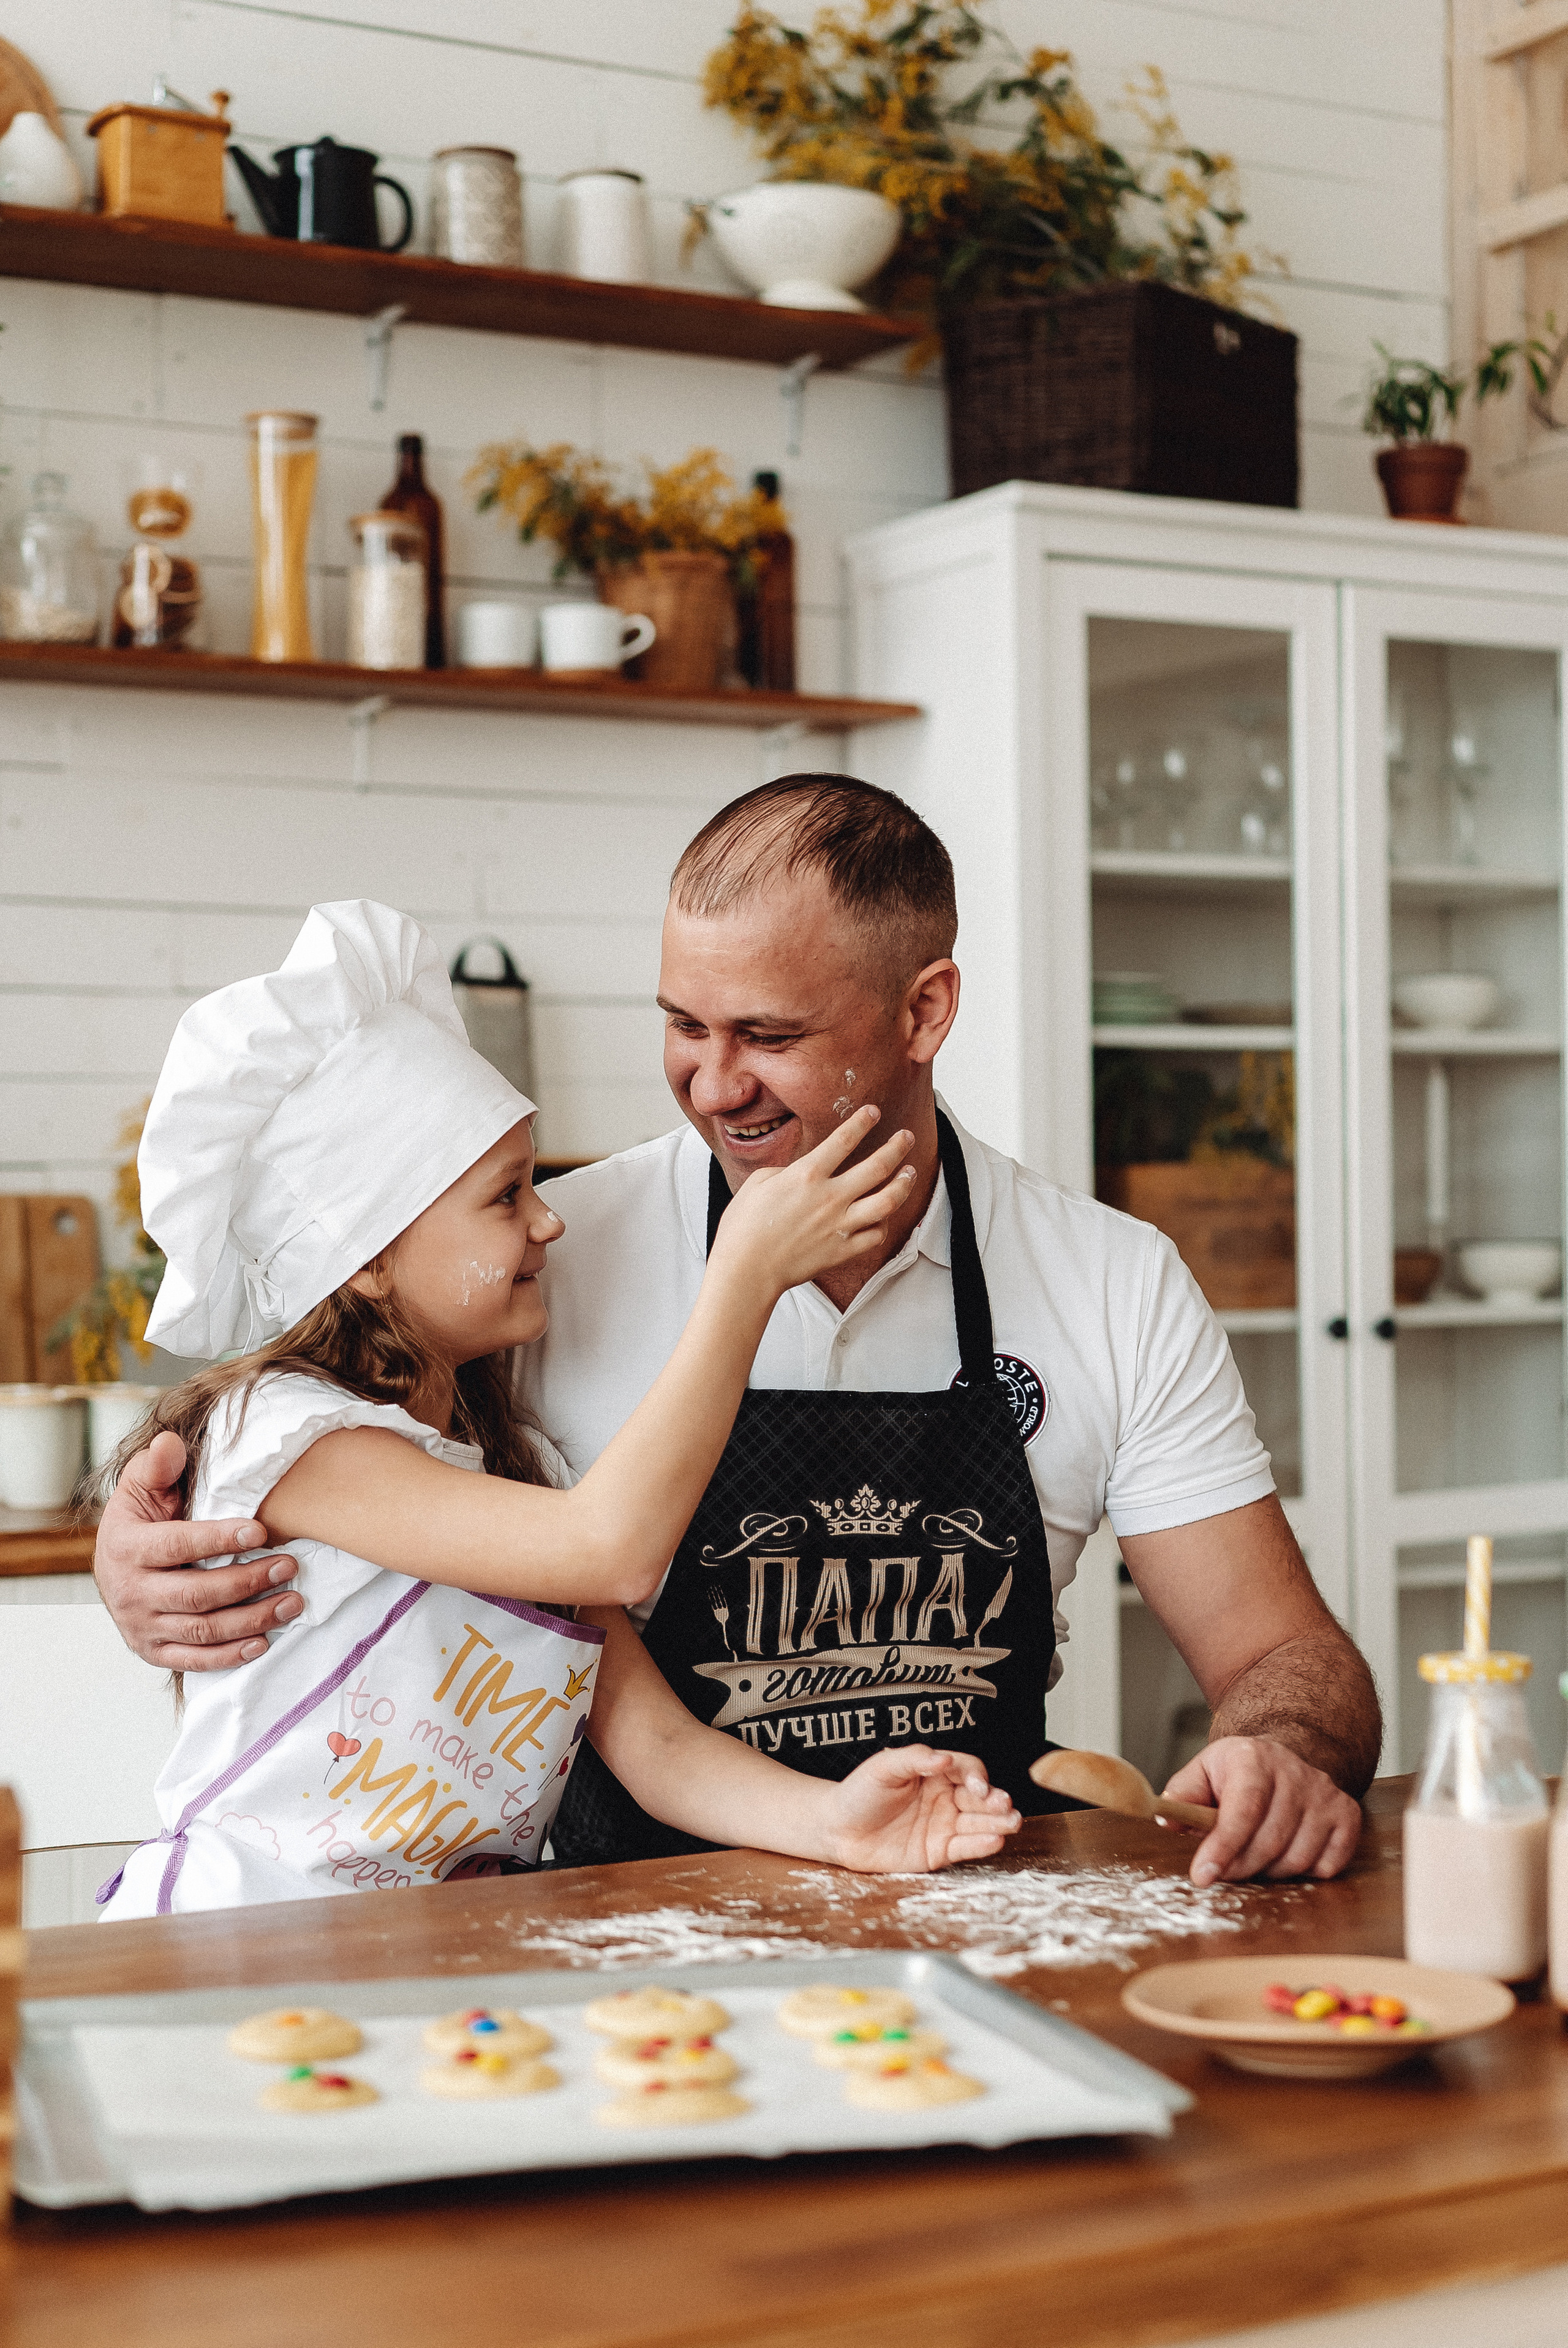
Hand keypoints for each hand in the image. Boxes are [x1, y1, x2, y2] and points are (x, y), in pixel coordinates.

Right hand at [94, 1428, 302, 1670]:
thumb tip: (169, 1443)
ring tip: (292, 1601)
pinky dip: (229, 1655)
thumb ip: (157, 1466)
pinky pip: (193, 1660)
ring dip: (251, 1619)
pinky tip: (264, 1641)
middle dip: (248, 1581)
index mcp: (126, 1548)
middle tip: (289, 1566)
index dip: (219, 1539)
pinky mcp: (153, 1650)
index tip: (260, 1532)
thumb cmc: (140, 1520)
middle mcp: (130, 1592)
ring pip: (202, 1630)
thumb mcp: (142, 1486)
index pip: (177, 1545)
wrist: (115, 1566)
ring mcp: (141, 1626)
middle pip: (196, 1594)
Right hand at [710, 1104, 915, 1296]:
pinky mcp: (842, 1251)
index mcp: (807, 1175)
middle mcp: (830, 1197)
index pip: (844, 1140)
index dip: (862, 1122)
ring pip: (888, 1201)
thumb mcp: (759, 1183)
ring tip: (910, 1173)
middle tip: (907, 1137)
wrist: (746, 1270)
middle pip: (878, 1167)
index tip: (874, 1112)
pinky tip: (884, 1215)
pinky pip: (875, 1235)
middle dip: (897, 1147)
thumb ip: (787, 1171)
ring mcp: (840, 1225)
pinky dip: (883, 1223)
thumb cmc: (744, 1226)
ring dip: (904, 1184)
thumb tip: (802, 1172)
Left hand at [824, 1747, 1020, 1872]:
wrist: (837, 1829)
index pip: (966, 1769)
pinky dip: (981, 1844)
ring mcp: (944, 1825)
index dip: (975, 1775)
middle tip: (1006, 1804)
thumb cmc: (859, 1792)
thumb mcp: (884, 1767)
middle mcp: (945, 1797)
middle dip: (995, 1800)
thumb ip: (915, 1758)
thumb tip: (945, 1758)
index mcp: (935, 1773)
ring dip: (998, 1822)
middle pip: (979, 1797)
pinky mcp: (938, 1851)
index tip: (977, 1784)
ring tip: (1013, 1822)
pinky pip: (964, 1847)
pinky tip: (994, 1840)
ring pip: (978, 1822)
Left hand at [1163, 1736, 1363, 1884]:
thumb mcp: (1203, 1773)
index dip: (1222, 1848)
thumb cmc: (1237, 1773)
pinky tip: (1288, 1852)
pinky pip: (1328, 1865)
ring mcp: (1325, 1794)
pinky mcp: (1347, 1814)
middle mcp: (1295, 1773)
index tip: (1202, 1876)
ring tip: (1254, 1855)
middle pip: (1268, 1842)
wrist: (1283, 1757)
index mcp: (1254, 1759)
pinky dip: (1306, 1872)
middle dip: (1239, 1867)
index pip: (1243, 1811)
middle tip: (1222, 1870)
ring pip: (1297, 1859)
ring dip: (1270, 1871)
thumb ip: (1182, 1795)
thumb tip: (1168, 1819)